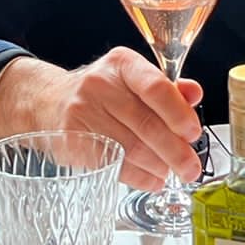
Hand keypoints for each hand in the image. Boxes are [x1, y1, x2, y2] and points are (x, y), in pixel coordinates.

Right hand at [0, 48, 203, 190]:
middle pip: (145, 124)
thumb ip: (167, 89)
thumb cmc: (102, 94)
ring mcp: (81, 112)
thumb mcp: (133, 80)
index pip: (155, 87)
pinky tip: (151, 179)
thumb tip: (194, 94)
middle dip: (175, 152)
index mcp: (122, 64)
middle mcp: (99, 84)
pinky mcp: (71, 140)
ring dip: (158, 167)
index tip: (192, 133)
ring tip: (170, 173)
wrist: (50, 102)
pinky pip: (112, 165)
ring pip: (130, 149)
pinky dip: (138, 177)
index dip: (178, 113)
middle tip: (190, 168)